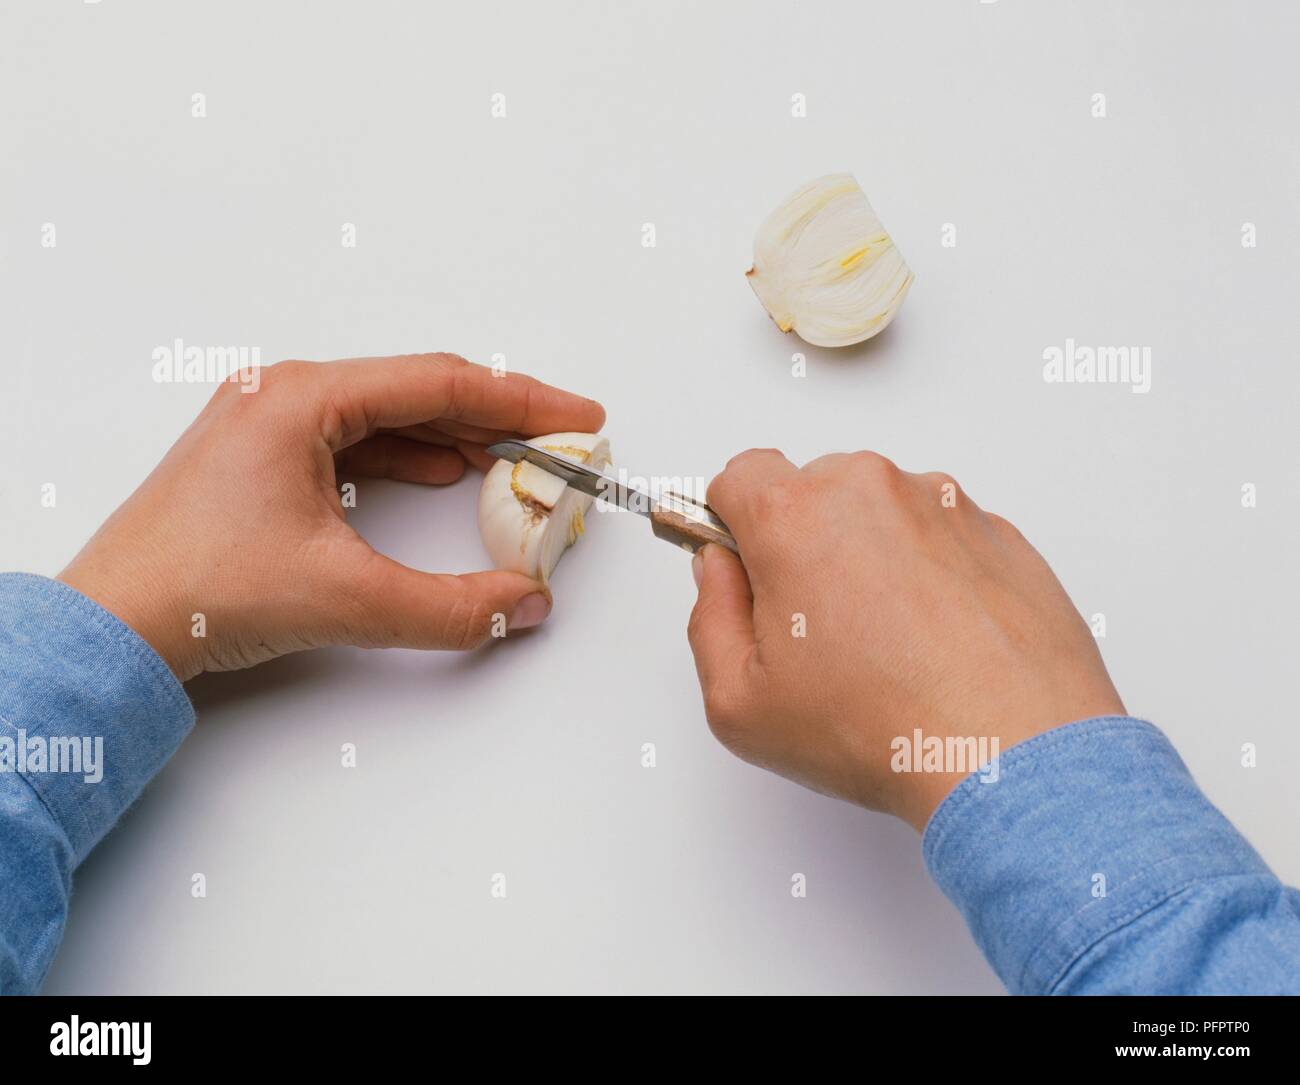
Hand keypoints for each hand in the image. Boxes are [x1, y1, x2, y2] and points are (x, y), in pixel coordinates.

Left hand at [58, 353, 604, 681]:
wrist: (114, 626)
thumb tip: (523, 604)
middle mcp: (284, 396)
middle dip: (495, 417)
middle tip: (556, 442)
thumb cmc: (198, 589)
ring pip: (388, 414)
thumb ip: (452, 608)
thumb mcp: (347, 599)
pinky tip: (441, 473)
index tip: (576, 417)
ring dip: (455, 436)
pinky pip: (357, 440)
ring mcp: (269, 425)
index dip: (522, 400)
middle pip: (418, 391)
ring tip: (512, 459)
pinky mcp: (263, 461)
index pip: (441, 383)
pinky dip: (410, 455)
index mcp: (301, 398)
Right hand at [686, 450, 1124, 829]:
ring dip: (871, 554)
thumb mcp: (740, 703)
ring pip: (879, 510)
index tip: (746, 567)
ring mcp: (943, 504)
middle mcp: (871, 489)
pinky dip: (930, 572)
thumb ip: (709, 617)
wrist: (1013, 753)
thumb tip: (720, 572)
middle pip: (812, 488)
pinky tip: (936, 642)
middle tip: (817, 627)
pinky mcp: (998, 532)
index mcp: (795, 515)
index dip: (732, 523)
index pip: (739, 475)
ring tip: (889, 645)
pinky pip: (940, 535)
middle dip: (802, 541)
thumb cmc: (883, 729)